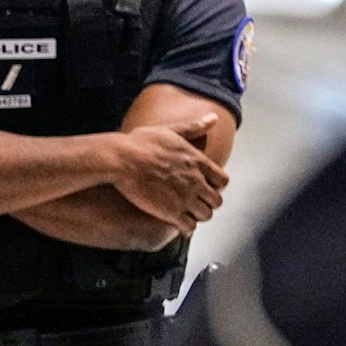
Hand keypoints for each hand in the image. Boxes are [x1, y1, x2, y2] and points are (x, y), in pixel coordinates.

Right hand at [108, 116, 227, 233]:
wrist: (122, 159)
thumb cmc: (141, 143)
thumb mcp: (170, 130)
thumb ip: (193, 127)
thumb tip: (213, 117)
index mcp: (198, 161)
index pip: (222, 180)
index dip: (215, 185)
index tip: (205, 186)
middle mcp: (196, 181)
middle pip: (216, 200)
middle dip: (207, 202)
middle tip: (196, 202)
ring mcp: (185, 198)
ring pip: (205, 215)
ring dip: (197, 216)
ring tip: (187, 214)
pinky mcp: (171, 212)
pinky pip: (189, 227)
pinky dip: (185, 228)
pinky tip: (177, 224)